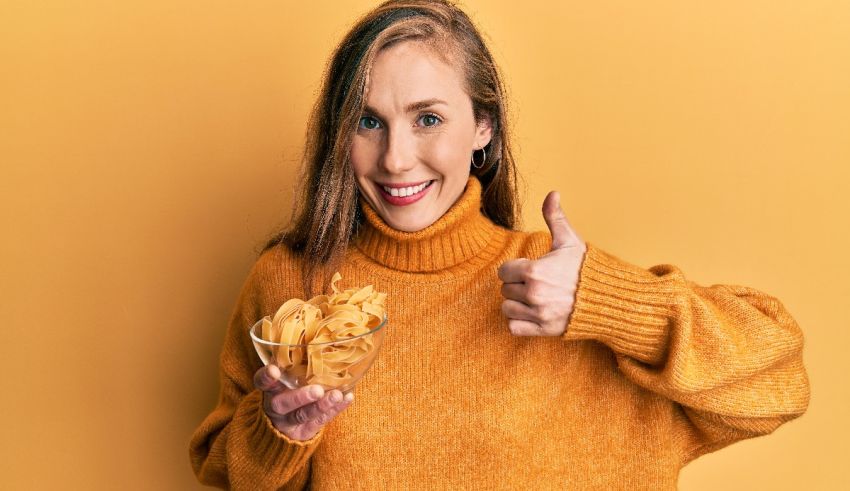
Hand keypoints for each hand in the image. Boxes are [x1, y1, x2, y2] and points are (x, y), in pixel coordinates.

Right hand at [254, 364, 353, 440]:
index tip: (273, 369)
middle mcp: (276, 406)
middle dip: (300, 397)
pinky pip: (319, 422)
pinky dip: (334, 410)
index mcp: (269, 389)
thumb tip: (315, 335)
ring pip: (302, 415)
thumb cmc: (289, 389)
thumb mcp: (285, 377)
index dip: (266, 377)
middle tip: (317, 390)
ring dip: (321, 406)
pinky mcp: (303, 432)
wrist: (283, 426)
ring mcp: (289, 421)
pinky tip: (346, 398)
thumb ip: (293, 363)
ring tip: (336, 395)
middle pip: (283, 403)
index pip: (261, 382)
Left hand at [498, 191, 586, 335]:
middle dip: (516, 285)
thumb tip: (552, 193)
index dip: (515, 268)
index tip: (529, 269)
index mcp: (534, 270)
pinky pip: (513, 327)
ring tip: (533, 298)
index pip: (503, 271)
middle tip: (535, 283)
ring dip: (516, 303)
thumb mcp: (570, 241)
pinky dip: (518, 321)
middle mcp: (533, 293)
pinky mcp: (542, 330)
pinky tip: (531, 313)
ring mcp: (537, 314)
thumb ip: (555, 217)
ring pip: (506, 308)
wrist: (608, 298)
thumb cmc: (587, 269)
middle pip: (505, 289)